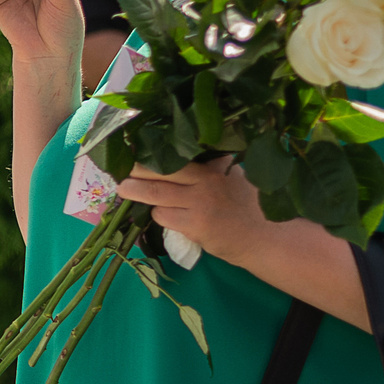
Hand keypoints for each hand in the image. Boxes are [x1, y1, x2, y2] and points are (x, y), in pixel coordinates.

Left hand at [114, 156, 279, 266]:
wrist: (264, 238)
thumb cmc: (245, 205)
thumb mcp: (232, 177)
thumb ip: (211, 166)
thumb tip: (179, 152)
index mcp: (214, 167)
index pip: (179, 154)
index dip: (155, 150)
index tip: (136, 145)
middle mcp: (206, 182)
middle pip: (161, 171)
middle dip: (136, 169)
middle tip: (119, 168)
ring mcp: (200, 205)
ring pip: (156, 195)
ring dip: (137, 193)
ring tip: (124, 189)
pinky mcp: (195, 226)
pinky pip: (164, 216)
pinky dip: (157, 214)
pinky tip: (159, 214)